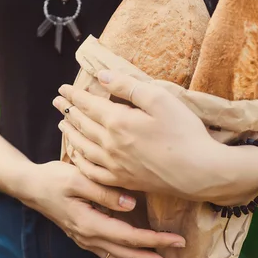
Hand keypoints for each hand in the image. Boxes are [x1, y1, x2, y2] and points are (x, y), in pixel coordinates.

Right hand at [23, 160, 188, 257]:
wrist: (31, 187)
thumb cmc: (54, 178)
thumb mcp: (78, 178)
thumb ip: (104, 192)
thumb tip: (132, 204)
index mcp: (90, 223)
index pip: (129, 237)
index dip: (155, 241)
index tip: (178, 241)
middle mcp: (90, 238)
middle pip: (129, 257)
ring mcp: (88, 241)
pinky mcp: (87, 238)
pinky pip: (114, 257)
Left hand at [53, 70, 224, 199]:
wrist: (200, 172)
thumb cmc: (184, 132)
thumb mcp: (159, 99)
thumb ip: (128, 86)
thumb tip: (102, 76)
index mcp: (118, 122)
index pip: (88, 105)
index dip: (74, 95)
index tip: (63, 88)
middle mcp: (110, 144)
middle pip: (82, 125)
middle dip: (68, 111)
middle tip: (57, 102)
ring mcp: (115, 165)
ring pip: (83, 147)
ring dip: (70, 134)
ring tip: (62, 125)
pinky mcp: (123, 181)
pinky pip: (92, 171)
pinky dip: (80, 161)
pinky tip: (77, 156)